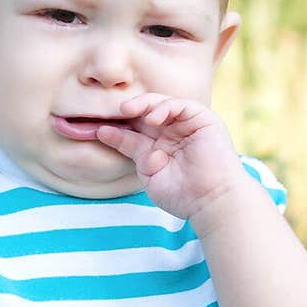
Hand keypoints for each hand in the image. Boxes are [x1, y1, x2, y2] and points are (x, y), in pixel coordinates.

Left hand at [96, 94, 243, 219]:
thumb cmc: (183, 194)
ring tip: (127, 110)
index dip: (118, 124)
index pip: (136, 127)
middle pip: (147, 112)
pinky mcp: (204, 119)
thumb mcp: (148, 170)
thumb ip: (130, 149)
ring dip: (143, 104)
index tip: (95, 126)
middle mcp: (174, 131)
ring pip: (162, 104)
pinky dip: (164, 108)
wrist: (211, 202)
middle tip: (110, 112)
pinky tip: (152, 119)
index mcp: (160, 144)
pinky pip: (181, 105)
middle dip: (129, 109)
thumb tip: (103, 131)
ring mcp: (189, 124)